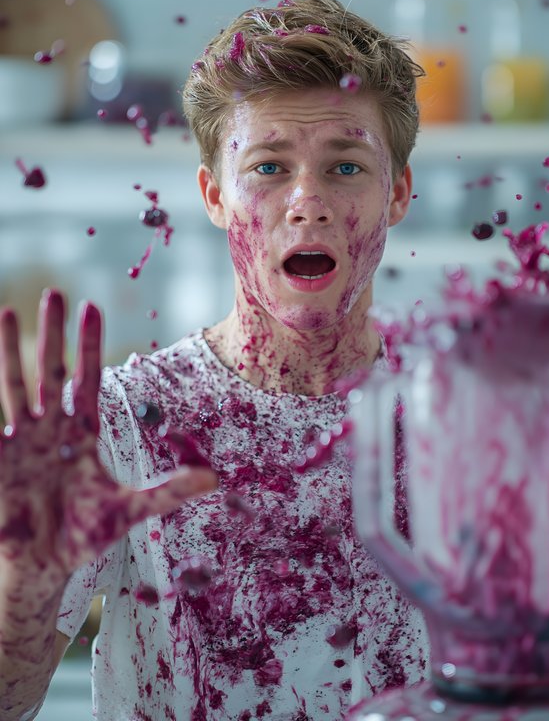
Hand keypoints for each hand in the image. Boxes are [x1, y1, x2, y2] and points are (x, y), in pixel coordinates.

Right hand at [0, 289, 217, 591]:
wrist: (45, 568)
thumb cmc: (85, 537)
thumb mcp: (131, 510)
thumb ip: (170, 491)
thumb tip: (216, 477)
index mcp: (83, 434)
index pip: (88, 380)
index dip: (90, 346)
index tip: (93, 308)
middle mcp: (52, 430)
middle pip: (52, 371)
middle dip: (54, 334)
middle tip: (56, 292)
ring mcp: (23, 443)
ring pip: (17, 386)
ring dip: (12, 351)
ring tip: (8, 312)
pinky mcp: (0, 460)